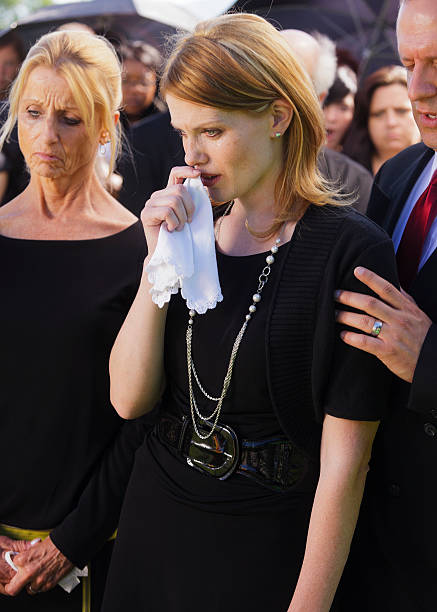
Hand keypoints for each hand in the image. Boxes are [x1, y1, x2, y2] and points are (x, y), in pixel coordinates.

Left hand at [5, 536, 72, 595]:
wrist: (69, 545)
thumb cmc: (55, 543)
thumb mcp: (35, 546)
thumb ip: (27, 555)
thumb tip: (23, 560)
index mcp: (23, 560)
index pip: (13, 567)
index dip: (18, 566)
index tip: (20, 566)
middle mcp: (29, 572)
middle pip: (13, 588)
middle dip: (14, 585)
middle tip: (18, 581)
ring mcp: (39, 580)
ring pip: (30, 589)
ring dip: (32, 584)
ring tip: (38, 575)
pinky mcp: (49, 584)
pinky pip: (41, 589)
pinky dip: (43, 584)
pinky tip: (47, 575)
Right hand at [141, 166, 199, 254]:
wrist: (169, 255)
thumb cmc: (182, 236)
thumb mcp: (190, 215)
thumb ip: (192, 200)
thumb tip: (201, 183)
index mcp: (168, 194)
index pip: (175, 173)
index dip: (187, 170)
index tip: (198, 174)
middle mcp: (157, 196)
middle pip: (179, 189)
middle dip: (189, 207)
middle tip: (188, 222)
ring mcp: (150, 204)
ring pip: (174, 201)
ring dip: (181, 218)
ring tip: (179, 227)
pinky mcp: (146, 214)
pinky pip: (167, 211)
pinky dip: (174, 223)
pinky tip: (171, 230)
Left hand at [335, 266, 431, 381]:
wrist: (433, 362)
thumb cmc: (423, 337)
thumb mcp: (417, 314)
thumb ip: (404, 299)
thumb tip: (393, 282)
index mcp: (406, 309)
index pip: (387, 289)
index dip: (371, 278)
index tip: (357, 270)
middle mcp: (399, 320)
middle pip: (370, 304)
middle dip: (350, 297)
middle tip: (334, 294)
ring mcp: (394, 336)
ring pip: (365, 322)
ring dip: (346, 316)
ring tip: (333, 314)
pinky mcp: (388, 352)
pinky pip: (366, 343)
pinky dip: (352, 338)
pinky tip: (343, 335)